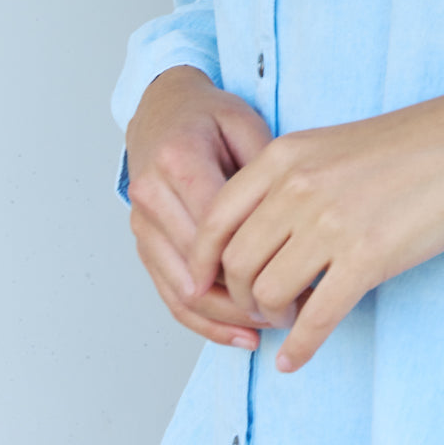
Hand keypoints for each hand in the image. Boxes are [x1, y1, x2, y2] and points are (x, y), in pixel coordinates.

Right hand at [125, 65, 295, 348]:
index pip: (219, 227)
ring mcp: (141, 222)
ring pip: (182, 291)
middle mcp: (151, 195)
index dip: (260, 258)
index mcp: (179, 160)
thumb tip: (292, 226)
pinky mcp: (143, 242)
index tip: (301, 275)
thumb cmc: (207, 116)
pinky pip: (169, 295)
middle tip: (296, 309)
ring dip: (229, 316)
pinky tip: (239, 335)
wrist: (161, 109)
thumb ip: (263, 172)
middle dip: (248, 295)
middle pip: (200, 267)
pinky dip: (205, 320)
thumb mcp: (245, 124)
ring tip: (274, 325)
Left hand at [188, 73, 443, 372]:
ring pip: (269, 293)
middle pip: (237, 263)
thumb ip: (290, 182)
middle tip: (261, 308)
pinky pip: (317, 317)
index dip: (201, 262)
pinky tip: (295, 359)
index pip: (214, 218)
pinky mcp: (369, 257)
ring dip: (272, 318)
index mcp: (285, 156)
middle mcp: (298, 187)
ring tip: (288, 320)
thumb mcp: (332, 147)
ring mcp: (332, 222)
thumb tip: (260, 238)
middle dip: (241, 297)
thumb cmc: (411, 145)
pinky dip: (300, 346)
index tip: (201, 287)